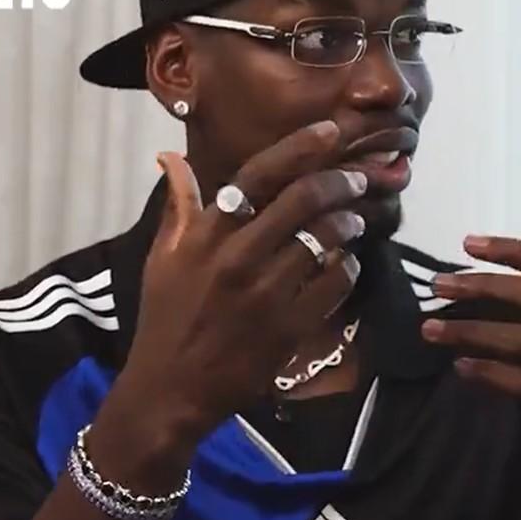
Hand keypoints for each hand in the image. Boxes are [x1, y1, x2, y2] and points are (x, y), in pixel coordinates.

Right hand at [115, 120, 367, 439]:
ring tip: (355, 218)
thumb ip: (178, 205)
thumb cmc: (166, 318)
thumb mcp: (163, 258)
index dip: (299, 147)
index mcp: (205, 235)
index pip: (257, 175)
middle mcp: (237, 257)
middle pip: (303, 200)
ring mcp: (265, 294)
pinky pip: (335, 284)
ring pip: (324, 239)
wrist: (171, 390)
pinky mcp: (289, 328)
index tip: (330, 129)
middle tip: (358, 178)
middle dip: (340, 181)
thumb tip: (168, 155)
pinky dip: (347, 268)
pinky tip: (345, 264)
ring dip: (348, 222)